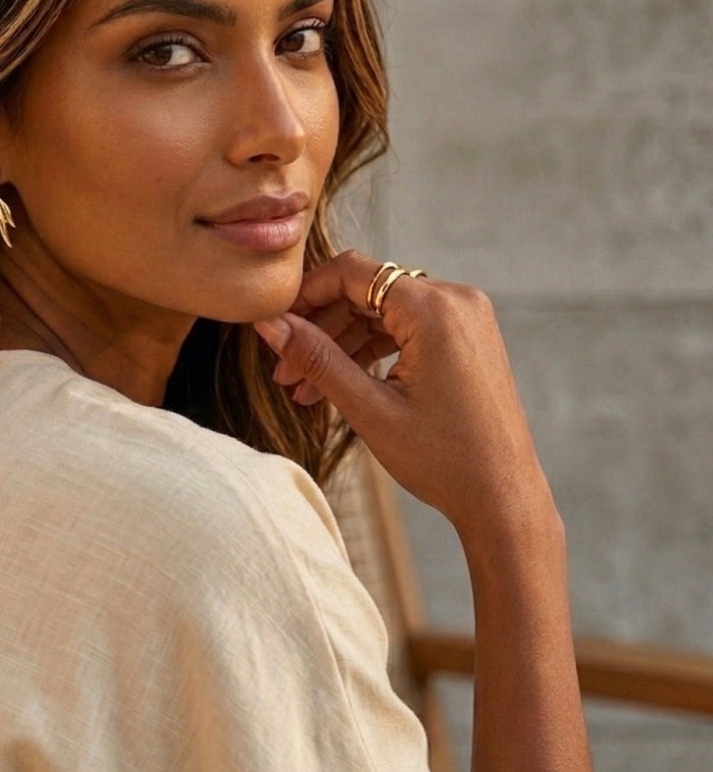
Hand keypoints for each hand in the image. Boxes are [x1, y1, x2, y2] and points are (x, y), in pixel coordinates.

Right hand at [253, 250, 552, 538]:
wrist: (503, 498)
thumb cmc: (444, 460)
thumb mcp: (369, 408)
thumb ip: (316, 358)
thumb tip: (268, 324)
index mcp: (435, 308)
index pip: (351, 272)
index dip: (305, 295)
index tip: (273, 327)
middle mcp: (455, 300)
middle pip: (365, 291)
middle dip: (319, 329)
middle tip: (282, 371)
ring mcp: (464, 318)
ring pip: (381, 312)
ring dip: (340, 345)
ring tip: (302, 389)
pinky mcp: (465, 338)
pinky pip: (405, 329)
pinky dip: (370, 352)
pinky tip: (337, 384)